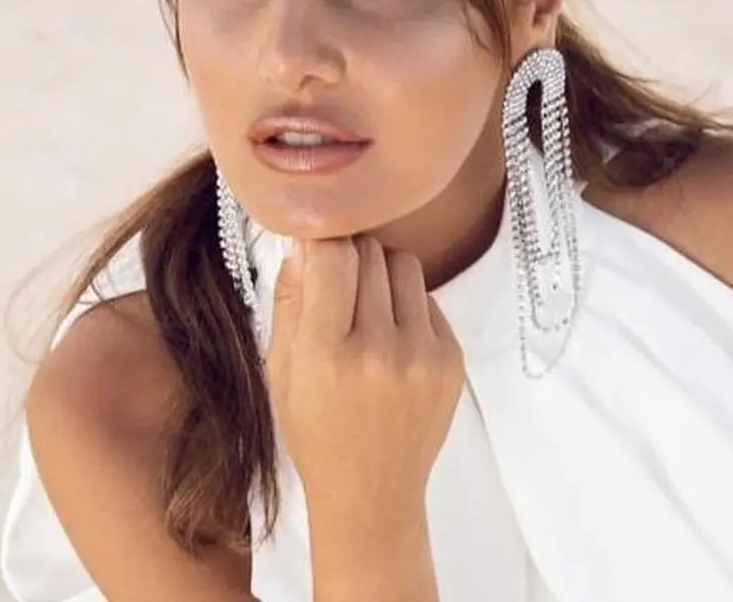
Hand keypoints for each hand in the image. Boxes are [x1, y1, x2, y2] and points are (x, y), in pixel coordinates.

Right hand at [265, 234, 465, 519]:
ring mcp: (423, 355)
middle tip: (338, 281)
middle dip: (350, 256)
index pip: (333, 256)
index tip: (315, 248)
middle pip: (370, 252)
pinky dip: (407, 307)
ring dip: (382, 274)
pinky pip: (429, 300)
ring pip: (404, 266)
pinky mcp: (452, 360)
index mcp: (325, 353)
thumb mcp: (281, 370)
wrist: (372, 492)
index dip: (321, 242)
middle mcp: (379, 349)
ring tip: (367, 307)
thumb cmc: (315, 429)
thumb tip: (302, 239)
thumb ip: (290, 301)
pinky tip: (392, 340)